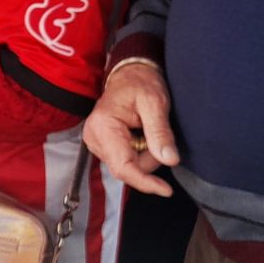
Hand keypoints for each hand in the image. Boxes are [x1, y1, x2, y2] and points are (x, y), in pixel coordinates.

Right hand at [82, 61, 179, 196]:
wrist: (130, 73)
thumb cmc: (140, 83)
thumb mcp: (155, 103)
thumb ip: (160, 132)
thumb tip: (169, 160)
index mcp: (103, 127)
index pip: (123, 167)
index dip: (145, 182)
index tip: (166, 189)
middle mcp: (94, 138)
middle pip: (128, 168)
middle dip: (149, 158)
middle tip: (158, 133)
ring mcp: (96, 143)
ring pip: (129, 166)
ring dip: (145, 154)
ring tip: (148, 129)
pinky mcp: (103, 146)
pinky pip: (126, 160)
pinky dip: (139, 151)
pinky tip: (140, 134)